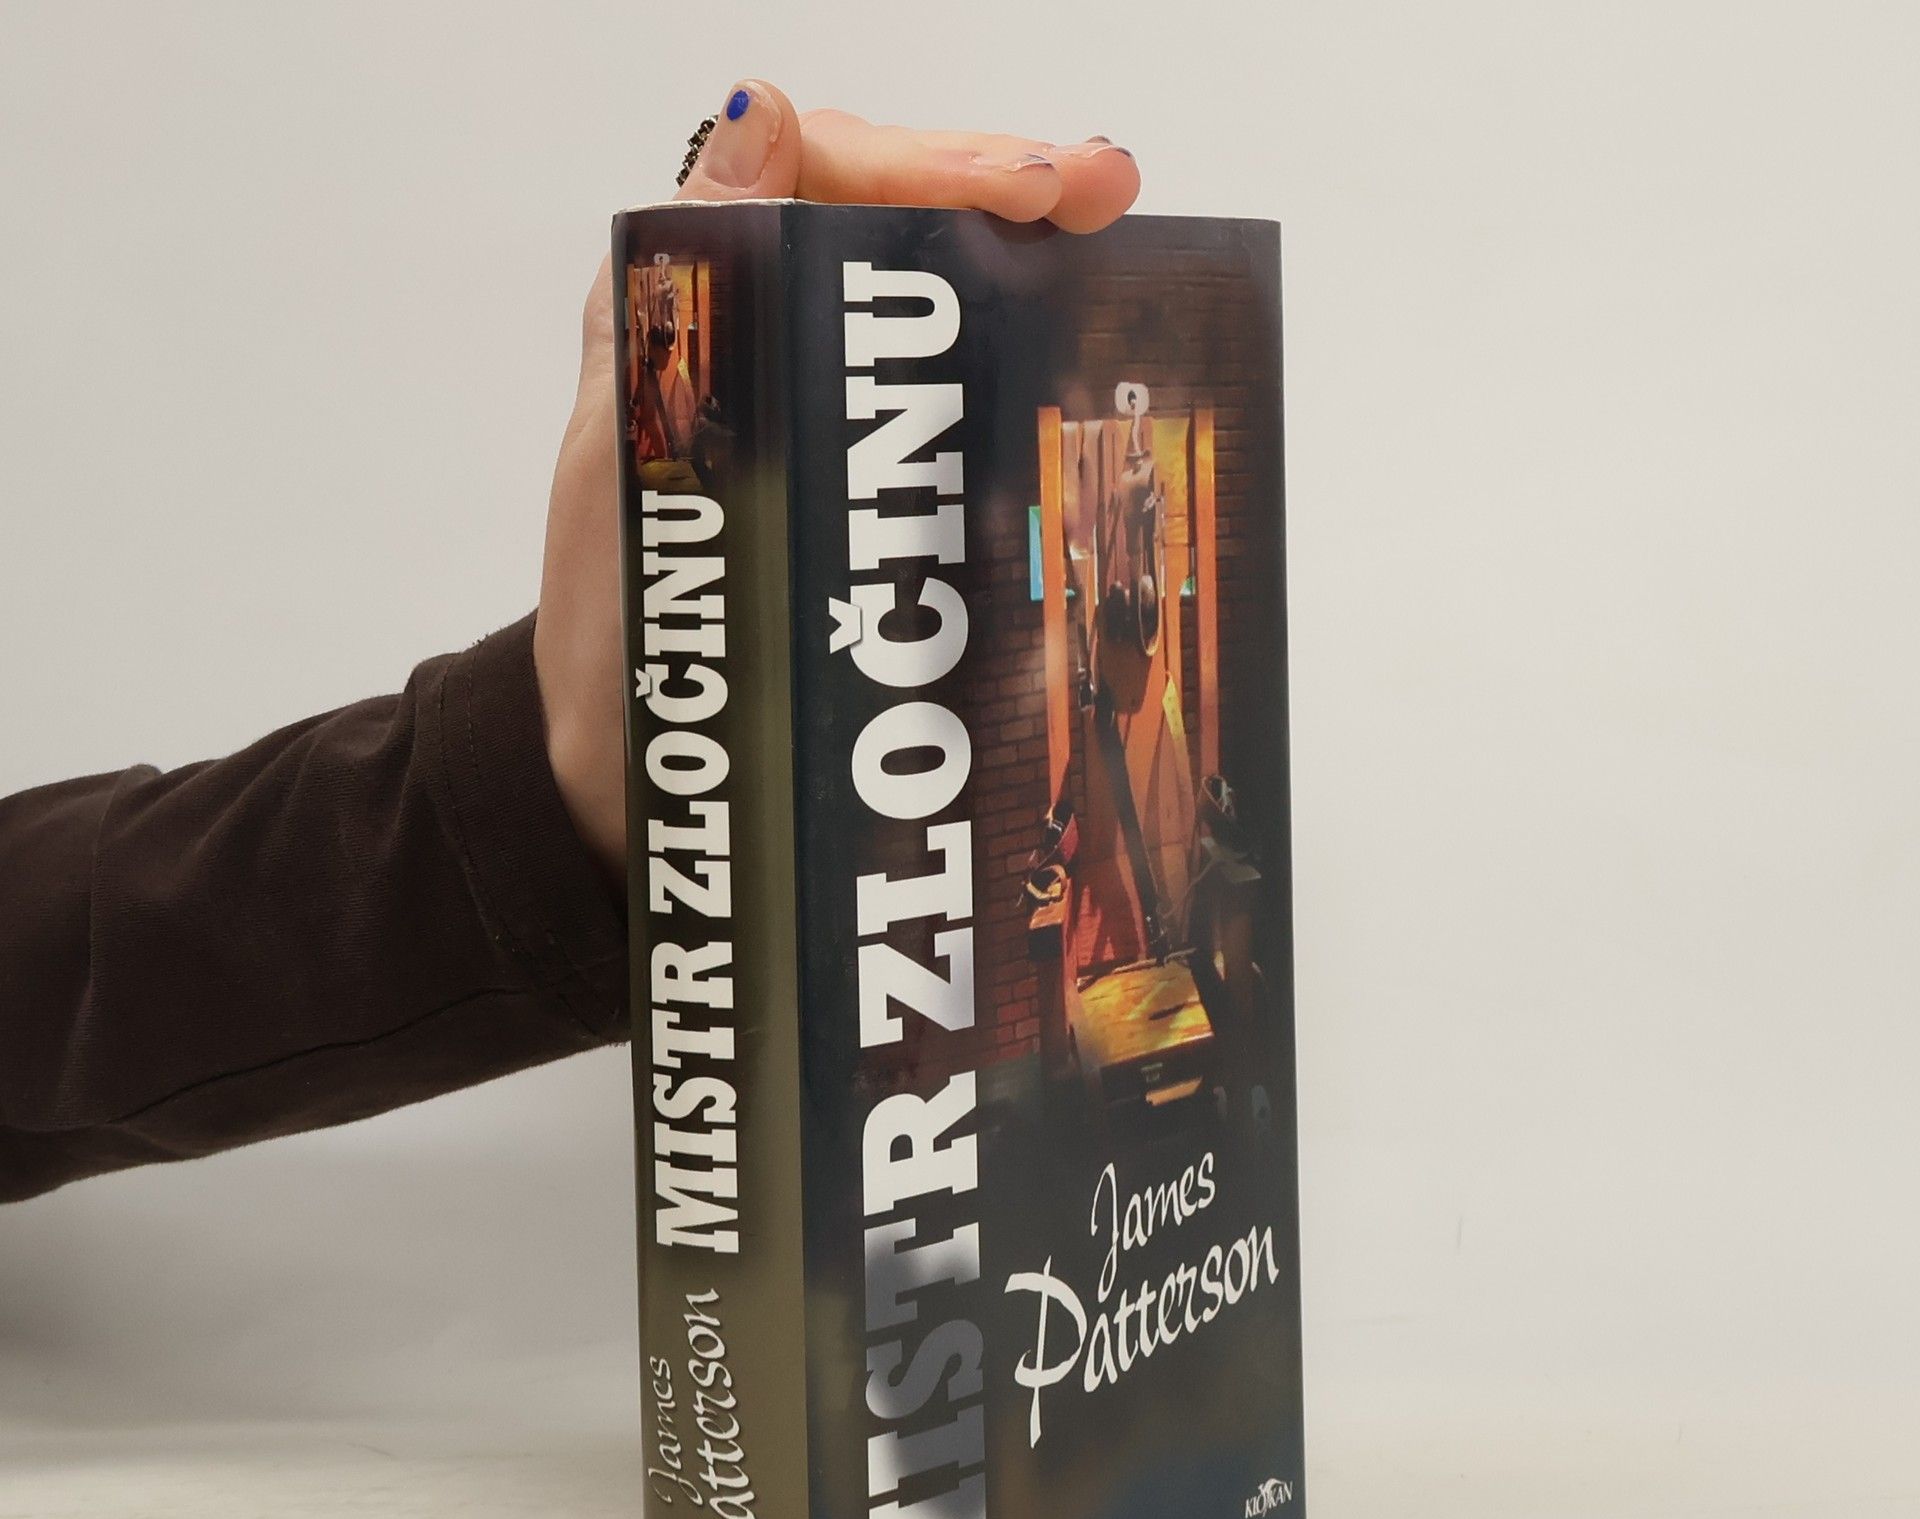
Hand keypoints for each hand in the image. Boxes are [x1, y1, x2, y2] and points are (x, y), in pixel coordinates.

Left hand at [534, 80, 1141, 877]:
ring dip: (1024, 262)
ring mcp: (819, 410)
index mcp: (698, 310)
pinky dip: (1014, 363)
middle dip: (1004, 192)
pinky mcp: (857, 483)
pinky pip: (943, 398)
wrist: (626, 769)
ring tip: (1109, 243)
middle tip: (1103, 195)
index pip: (827, 181)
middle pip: (895, 222)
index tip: (1031, 192)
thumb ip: (679, 293)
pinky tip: (1073, 346)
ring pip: (931, 300)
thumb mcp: (629, 448)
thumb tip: (756, 117)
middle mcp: (761, 339)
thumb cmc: (611, 630)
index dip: (934, 171)